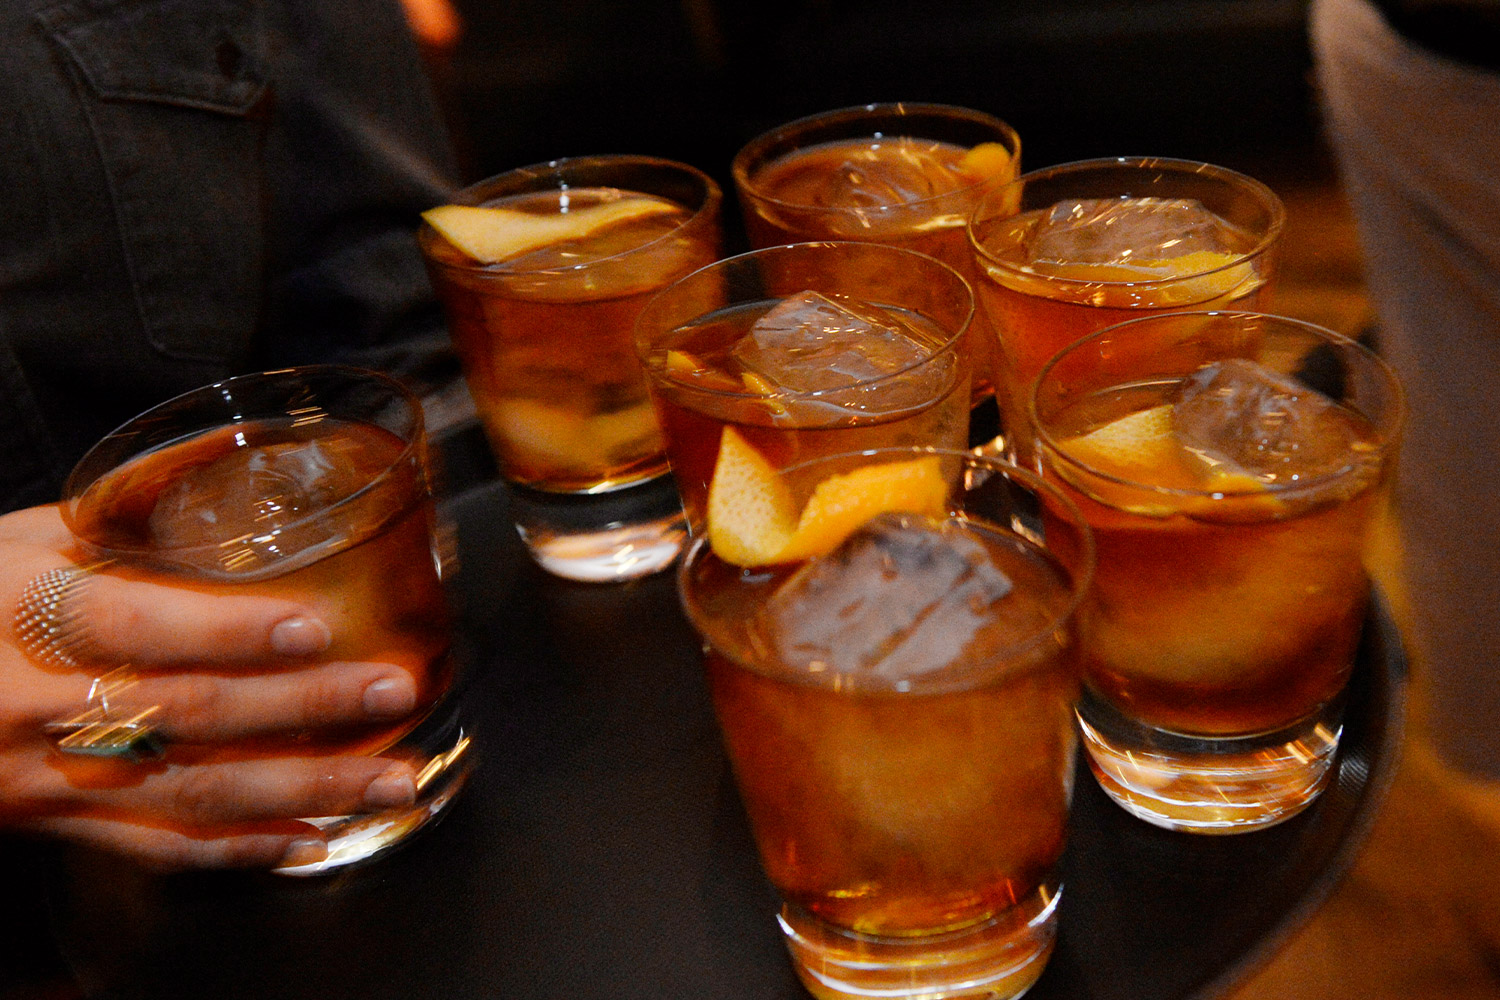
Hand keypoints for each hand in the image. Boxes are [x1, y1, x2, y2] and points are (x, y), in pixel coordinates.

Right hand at [0, 504, 425, 871]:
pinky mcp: (56, 824)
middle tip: (391, 689)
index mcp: (23, 614)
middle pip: (185, 710)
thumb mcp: (18, 540)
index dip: (223, 629)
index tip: (310, 628)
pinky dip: (244, 848)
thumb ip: (119, 515)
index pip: (131, 622)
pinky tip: (316, 839)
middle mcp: (35, 703)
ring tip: (393, 779)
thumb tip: (235, 451)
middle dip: (303, 706)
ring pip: (190, 792)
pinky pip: (159, 849)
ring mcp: (46, 776)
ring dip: (305, 790)